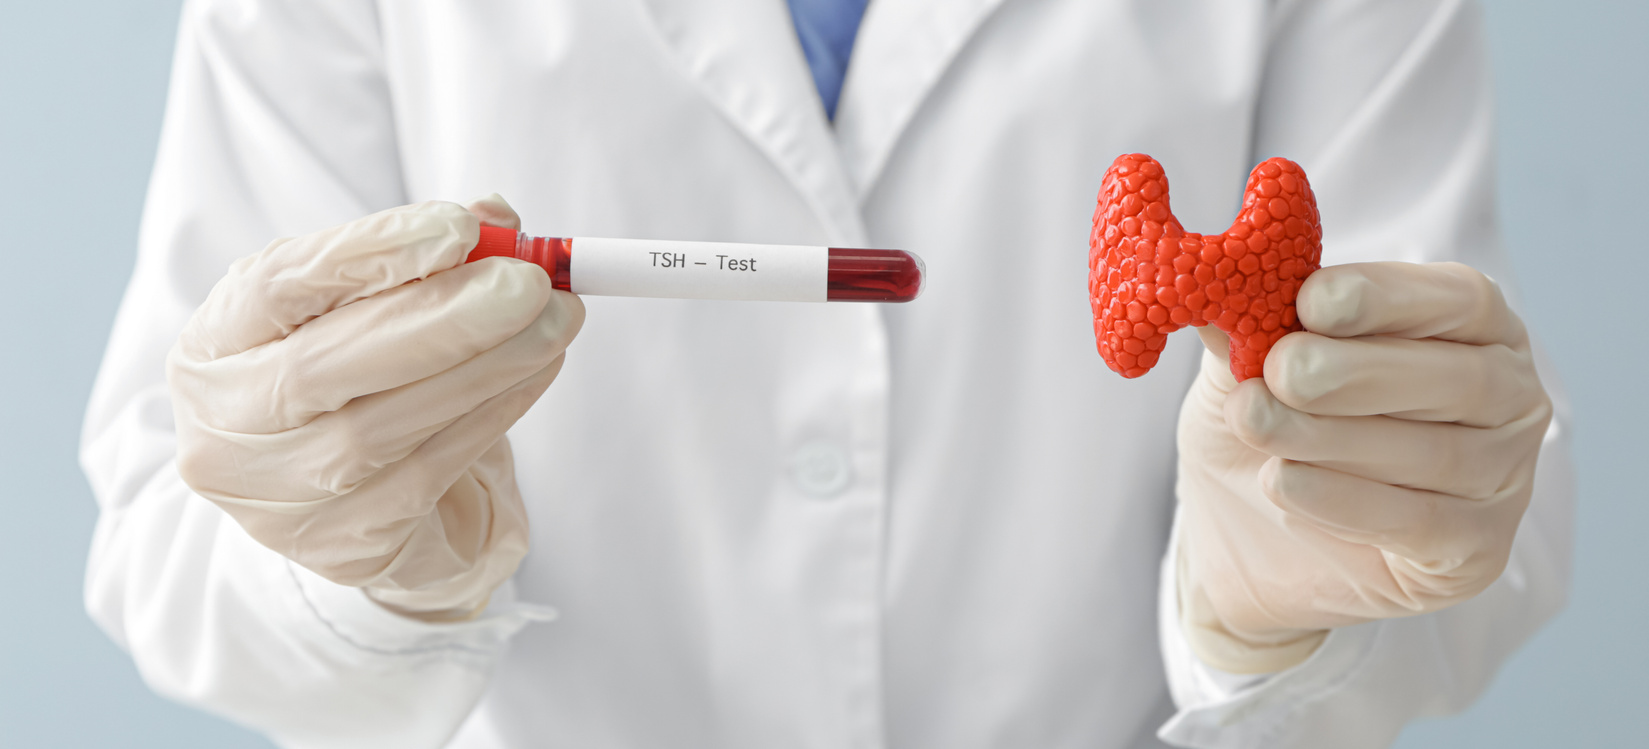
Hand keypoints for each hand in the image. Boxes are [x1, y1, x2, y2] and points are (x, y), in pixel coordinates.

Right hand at [168, 196, 583, 619]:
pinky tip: (537, 370)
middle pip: (323, 367)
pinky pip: (428, 473)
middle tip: (530, 284)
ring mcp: (277, 499)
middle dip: (442, 318)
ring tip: (556, 322)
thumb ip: (419, 257)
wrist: (333, 495)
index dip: (367, 252)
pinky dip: (493, 413)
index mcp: (212, 346)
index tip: (460, 226)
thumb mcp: (360, 306)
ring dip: (487, 367)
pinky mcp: (343, 546)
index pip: (275, 287)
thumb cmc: (348, 374)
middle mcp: (225, 428)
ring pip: (382, 429)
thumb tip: (498, 220)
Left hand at [1174, 262, 1551, 672]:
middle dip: (1357, 371)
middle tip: (1282, 370)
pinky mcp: (1475, 553)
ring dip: (1332, 437)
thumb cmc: (1268, 429)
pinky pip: (1418, 522)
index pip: (1458, 299)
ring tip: (1255, 423)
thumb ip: (1247, 325)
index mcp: (1471, 328)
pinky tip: (1280, 481)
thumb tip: (1222, 280)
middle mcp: (1509, 399)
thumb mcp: (1245, 369)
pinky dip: (1341, 500)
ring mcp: (1502, 480)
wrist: (1248, 540)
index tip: (1312, 299)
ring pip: (1434, 453)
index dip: (1388, 296)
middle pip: (1458, 378)